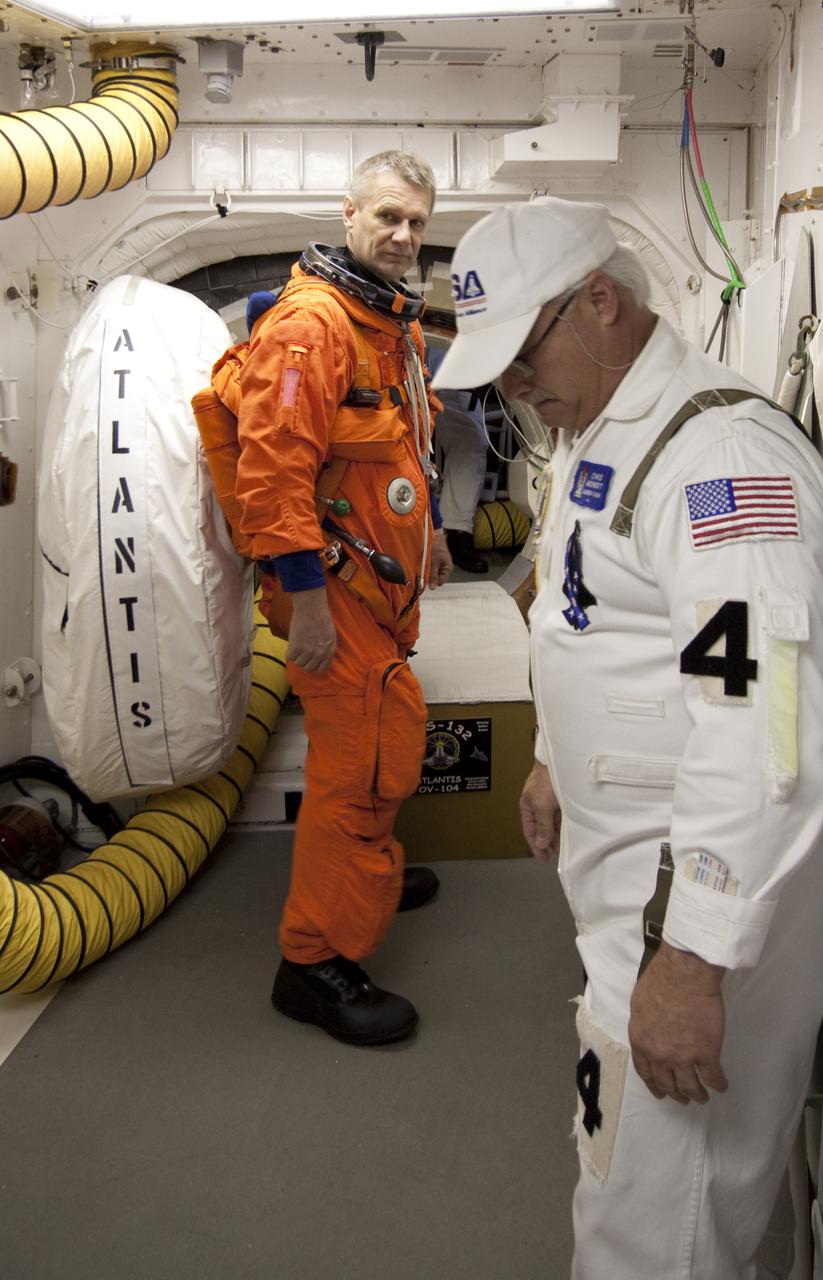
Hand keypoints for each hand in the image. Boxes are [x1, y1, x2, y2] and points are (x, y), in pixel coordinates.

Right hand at [285, 586, 336, 672]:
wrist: (312, 608)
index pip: (322, 669)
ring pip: (298, 663)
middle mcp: (320, 654)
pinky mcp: (297, 647)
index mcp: (330, 651)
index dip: (314, 666)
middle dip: (303, 662)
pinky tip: (292, 644)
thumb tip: (320, 656)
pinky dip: (289, 651)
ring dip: (296, 656)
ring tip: (296, 647)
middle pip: (308, 668)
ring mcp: (308, 651)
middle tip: (300, 653)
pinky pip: (290, 657)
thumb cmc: (322, 617)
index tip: (309, 661)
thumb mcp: (331, 635)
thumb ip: (326, 647)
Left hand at [428, 529, 452, 588]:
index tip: (425, 577)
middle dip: (429, 576)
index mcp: (447, 569)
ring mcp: (439, 565)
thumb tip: (432, 589)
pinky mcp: (434, 562)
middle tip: (424, 569)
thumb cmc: (436, 547)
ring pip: (431, 574)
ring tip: (424, 563)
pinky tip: (423, 562)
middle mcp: (444, 569)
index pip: (440, 582)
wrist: (434, 535)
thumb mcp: (434, 562)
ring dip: (426, 571)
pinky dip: (426, 566)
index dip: (432, 581)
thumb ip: (433, 575)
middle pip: (435, 579)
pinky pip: (429, 568)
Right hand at [519, 761, 560, 861]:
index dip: (536, 846)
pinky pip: (563, 817)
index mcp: (528, 807)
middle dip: (550, 842)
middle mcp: (538, 806)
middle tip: (559, 854)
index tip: (544, 858)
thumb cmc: (546, 777)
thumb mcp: (542, 805)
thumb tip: (541, 841)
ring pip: (554, 824)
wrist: (559, 760)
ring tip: (567, 846)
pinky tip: (572, 832)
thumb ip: (542, 825)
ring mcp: (550, 803)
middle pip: (543, 829)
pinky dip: (566, 825)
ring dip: (559, 834)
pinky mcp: (561, 800)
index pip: (530, 832)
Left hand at [629, 942, 728, 1104]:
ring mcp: (684, 1057)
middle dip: (676, 1094)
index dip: (654, 1085)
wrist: (684, 976)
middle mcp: (660, 1056)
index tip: (661, 1092)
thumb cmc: (660, 981)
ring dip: (697, 1095)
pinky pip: (714, 1077)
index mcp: (642, 1042)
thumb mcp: (639, 1005)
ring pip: (690, 1086)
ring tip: (702, 1097)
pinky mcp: (708, 1053)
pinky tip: (722, 1086)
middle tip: (683, 1098)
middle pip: (668, 1084)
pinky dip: (719, 1084)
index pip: (646, 1072)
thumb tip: (649, 1031)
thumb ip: (644, 1025)